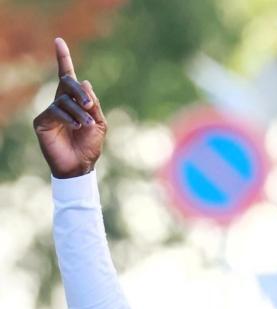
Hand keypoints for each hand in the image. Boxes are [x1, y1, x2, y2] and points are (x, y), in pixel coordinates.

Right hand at [32, 37, 106, 178]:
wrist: (81, 165)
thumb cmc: (90, 146)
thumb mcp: (99, 123)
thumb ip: (94, 103)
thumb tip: (85, 82)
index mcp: (75, 101)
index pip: (68, 76)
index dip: (63, 58)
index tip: (59, 41)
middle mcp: (61, 103)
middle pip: (67, 83)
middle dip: (79, 91)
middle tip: (89, 105)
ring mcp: (50, 111)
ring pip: (63, 100)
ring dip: (78, 112)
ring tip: (86, 125)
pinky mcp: (42, 122)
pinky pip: (55, 111)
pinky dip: (68, 117)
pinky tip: (76, 126)